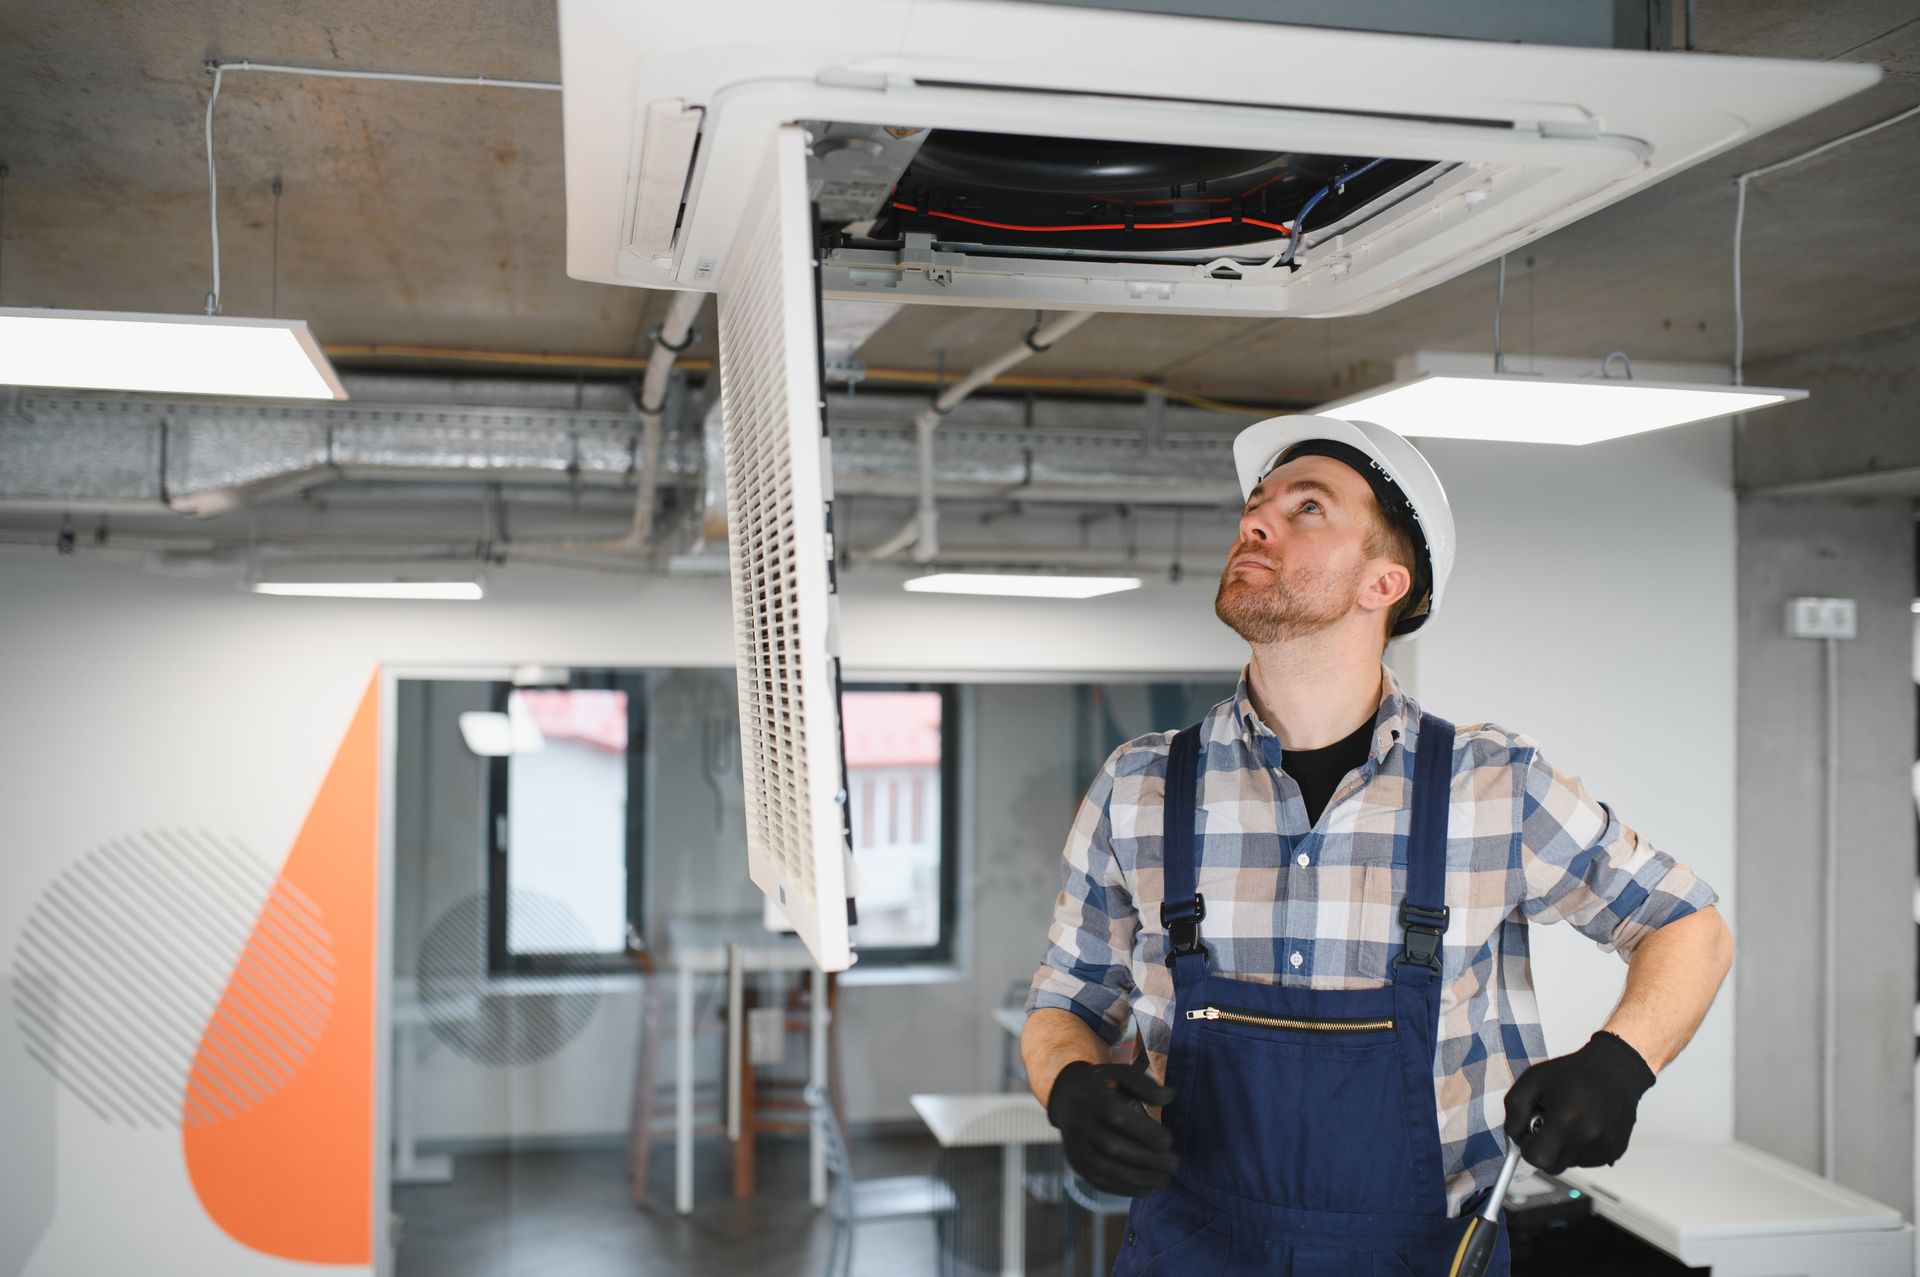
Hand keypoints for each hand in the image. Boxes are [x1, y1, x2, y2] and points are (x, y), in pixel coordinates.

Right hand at [1045, 1056, 1178, 1195]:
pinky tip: (1146, 1188)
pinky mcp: (1076, 1163)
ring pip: (1105, 1169)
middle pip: (1113, 1147)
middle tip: (1174, 1164)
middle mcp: (1079, 1122)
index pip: (1117, 1117)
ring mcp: (1075, 1146)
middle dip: (1147, 1160)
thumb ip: (1145, 1085)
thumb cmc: (1103, 1085)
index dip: (1144, 1131)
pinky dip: (1124, 1189)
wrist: (1067, 1096)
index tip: (1169, 1140)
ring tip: (1164, 1179)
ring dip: (1138, 1179)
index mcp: (1091, 1097)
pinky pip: (1099, 1182)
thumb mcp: (1121, 1074)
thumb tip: (1169, 1097)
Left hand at [1504, 1030, 1655, 1173]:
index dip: (1528, 1149)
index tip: (1531, 1134)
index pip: (1538, 1159)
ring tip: (1570, 1120)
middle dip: (1545, 1150)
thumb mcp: (1533, 1079)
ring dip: (1564, 1148)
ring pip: (1570, 1163)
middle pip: (1554, 1166)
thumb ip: (1514, 1108)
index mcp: (1566, 1118)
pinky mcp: (1616, 1150)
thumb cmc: (1574, 1072)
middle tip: (1549, 1126)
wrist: (1615, 1069)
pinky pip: (1588, 1161)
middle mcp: (1588, 1136)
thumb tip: (1513, 1135)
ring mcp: (1605, 1146)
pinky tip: (1585, 1125)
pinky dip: (1581, 1148)